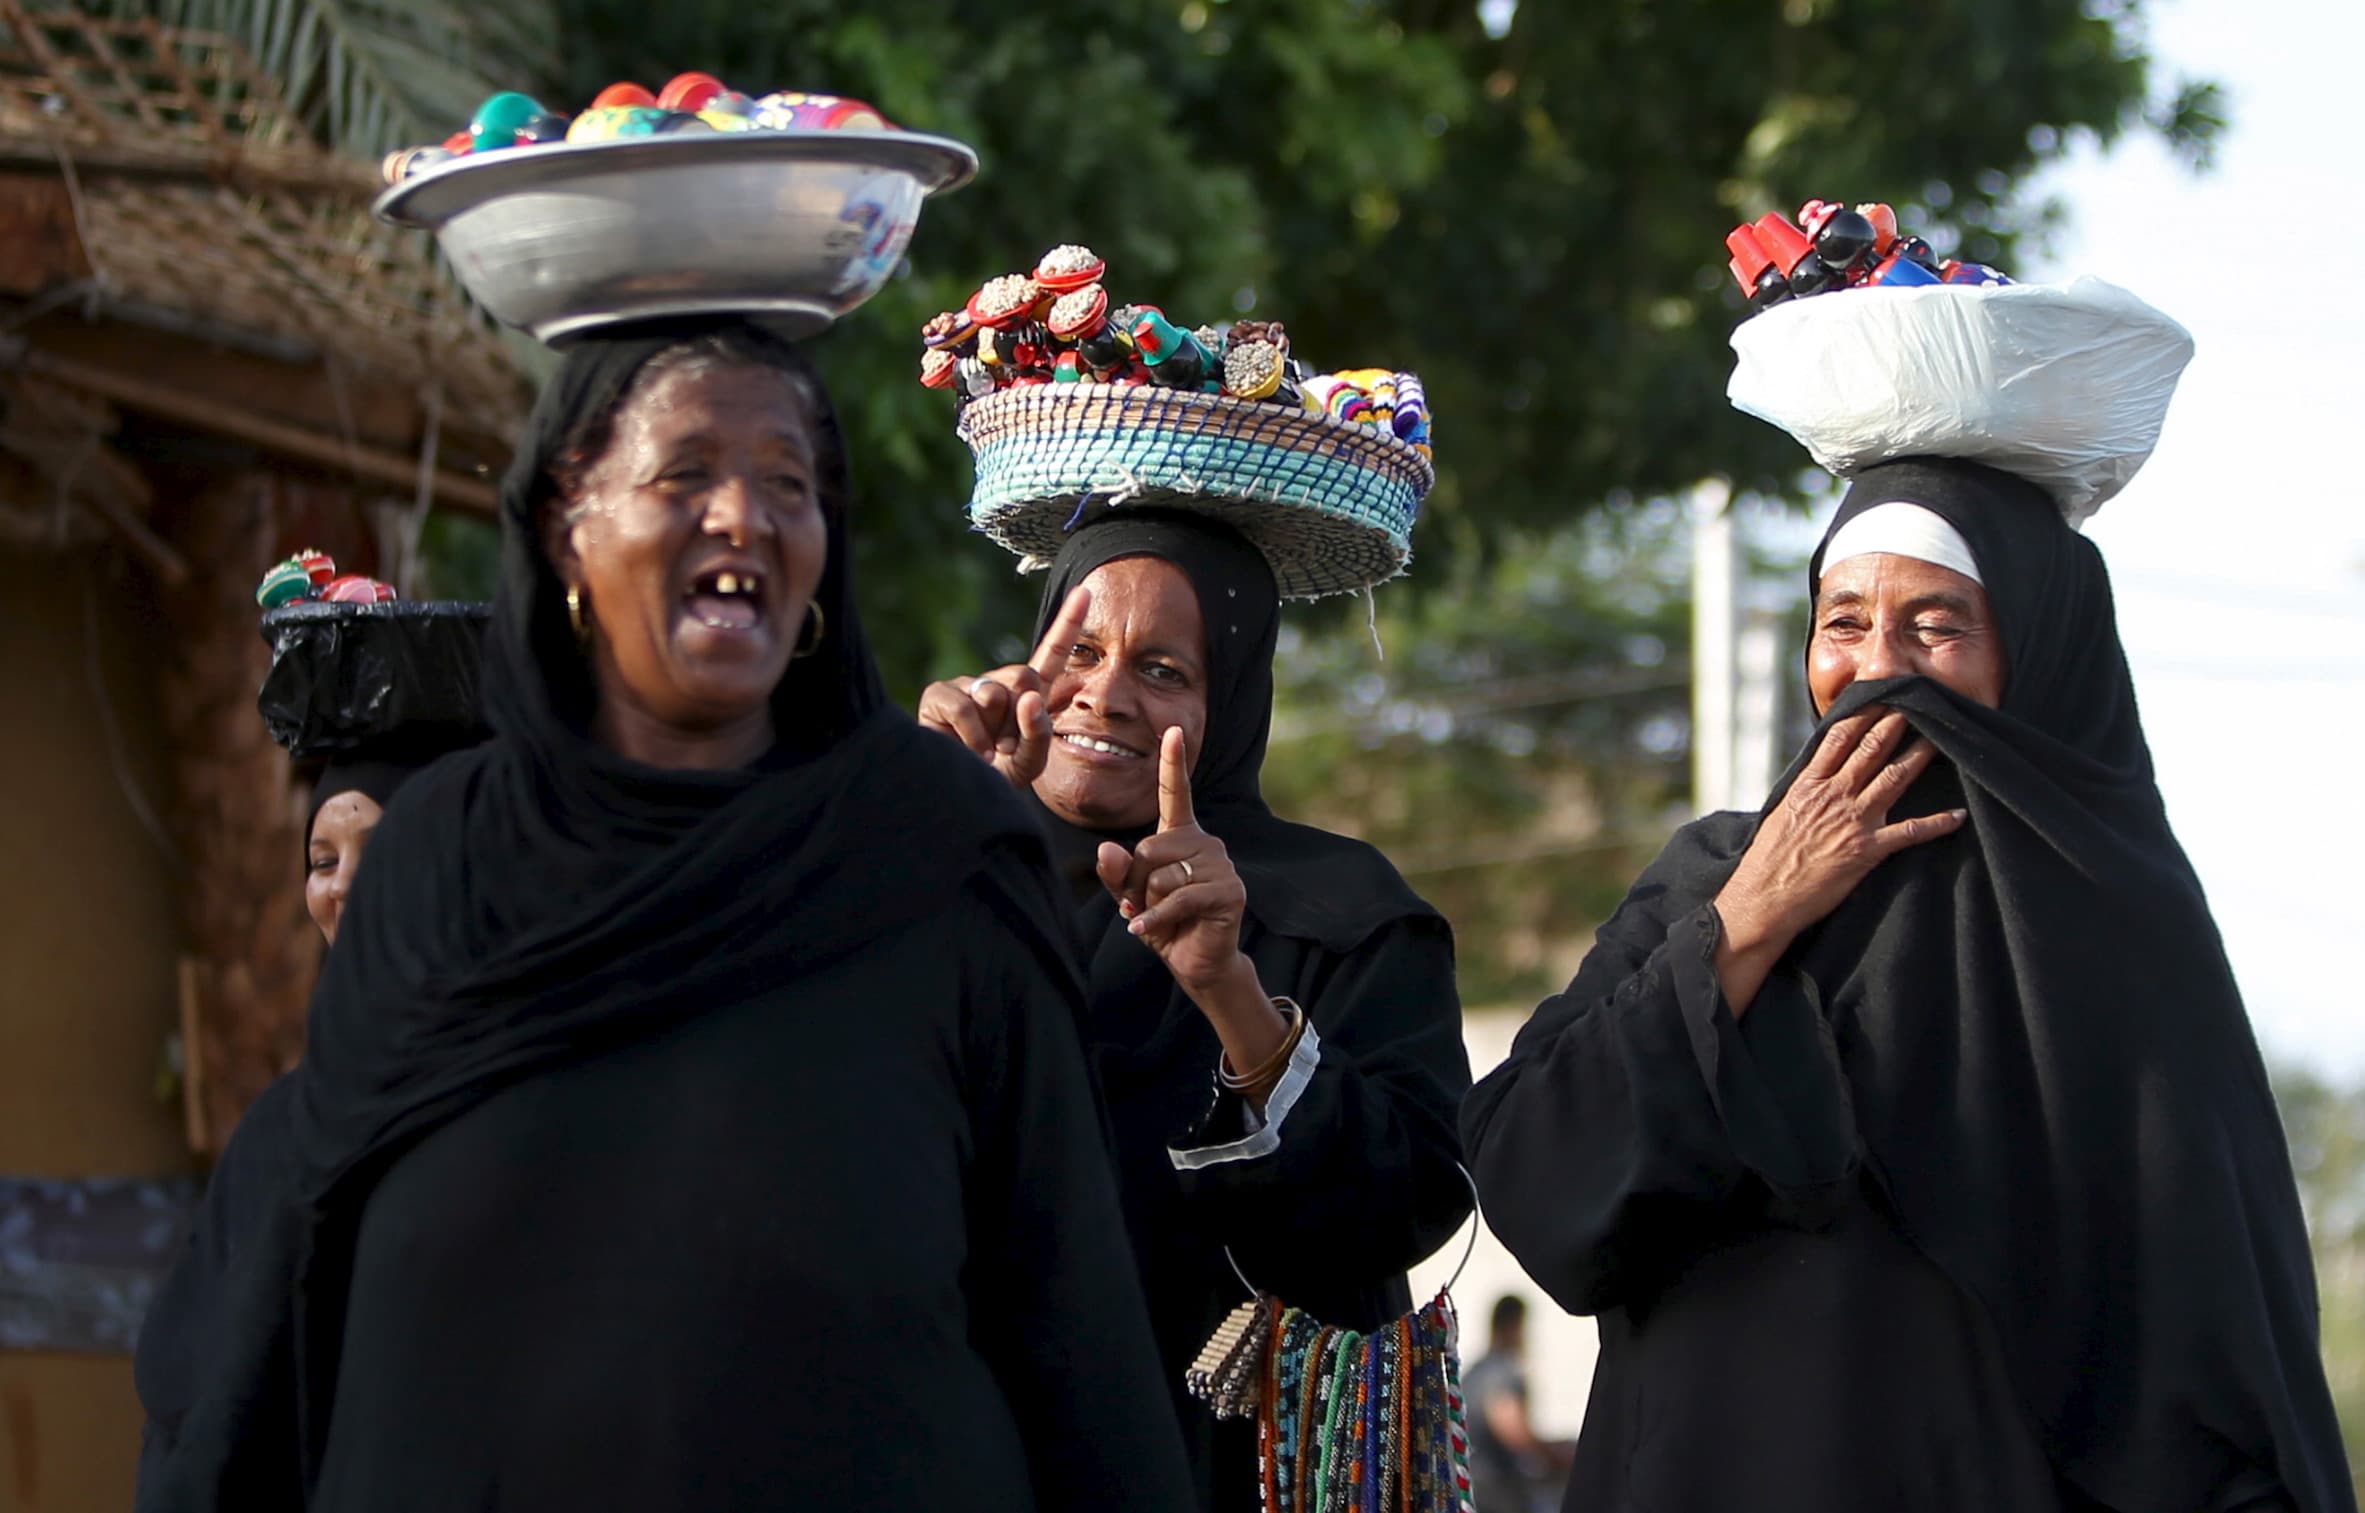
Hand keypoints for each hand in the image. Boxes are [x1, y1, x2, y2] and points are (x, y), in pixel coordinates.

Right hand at [916, 585, 1090, 789]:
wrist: (954, 797)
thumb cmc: (994, 778)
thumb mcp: (1028, 762)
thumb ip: (1038, 734)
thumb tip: (1029, 698)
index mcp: (1026, 694)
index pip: (1052, 654)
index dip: (1068, 623)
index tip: (1086, 591)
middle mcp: (997, 682)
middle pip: (1025, 676)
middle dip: (1019, 716)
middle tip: (1004, 745)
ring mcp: (967, 685)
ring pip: (995, 693)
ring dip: (993, 731)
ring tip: (984, 750)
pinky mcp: (939, 694)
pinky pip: (966, 708)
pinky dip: (972, 738)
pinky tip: (970, 754)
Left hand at [1094, 727, 1251, 994]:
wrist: (1197, 963)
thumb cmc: (1164, 923)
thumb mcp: (1130, 897)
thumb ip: (1116, 873)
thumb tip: (1108, 850)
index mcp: (1182, 835)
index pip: (1175, 794)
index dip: (1172, 763)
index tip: (1173, 729)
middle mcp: (1205, 842)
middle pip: (1149, 848)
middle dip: (1137, 882)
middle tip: (1146, 904)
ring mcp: (1221, 864)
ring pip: (1161, 874)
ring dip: (1149, 903)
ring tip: (1159, 917)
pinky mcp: (1229, 890)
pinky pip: (1177, 897)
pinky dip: (1154, 918)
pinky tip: (1144, 931)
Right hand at [1712, 708, 1965, 1012]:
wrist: (1765, 897)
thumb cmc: (1768, 859)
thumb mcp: (1781, 813)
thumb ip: (1805, 791)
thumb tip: (1819, 774)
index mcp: (1809, 785)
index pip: (1839, 738)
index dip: (1863, 714)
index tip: (1881, 697)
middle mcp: (1833, 796)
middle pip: (1871, 750)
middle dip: (1896, 723)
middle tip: (1919, 703)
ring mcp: (1852, 821)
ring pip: (1893, 779)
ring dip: (1920, 757)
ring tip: (1942, 739)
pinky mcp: (1866, 850)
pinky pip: (1909, 832)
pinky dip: (1936, 823)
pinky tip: (1958, 815)